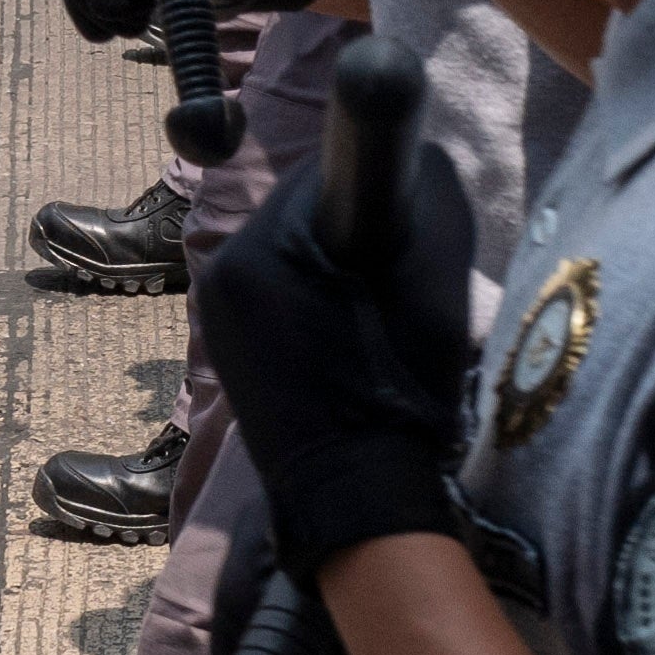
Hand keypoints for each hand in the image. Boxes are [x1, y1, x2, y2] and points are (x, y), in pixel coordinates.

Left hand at [186, 108, 483, 586]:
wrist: (359, 499)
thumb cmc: (398, 391)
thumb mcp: (436, 283)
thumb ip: (433, 198)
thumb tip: (424, 155)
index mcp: (252, 255)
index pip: (323, 174)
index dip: (376, 182)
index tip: (405, 210)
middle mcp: (219, 278)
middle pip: (302, 215)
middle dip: (354, 231)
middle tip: (400, 274)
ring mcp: (218, 320)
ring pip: (292, 257)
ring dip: (337, 269)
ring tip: (379, 315)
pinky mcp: (231, 353)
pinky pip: (280, 298)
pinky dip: (319, 304)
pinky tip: (353, 340)